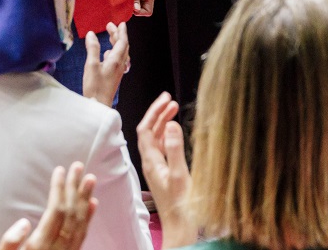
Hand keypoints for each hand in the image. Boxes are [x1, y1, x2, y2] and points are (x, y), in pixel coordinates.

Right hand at [0, 163, 97, 249]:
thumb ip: (10, 242)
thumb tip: (25, 221)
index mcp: (38, 247)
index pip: (55, 212)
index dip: (60, 189)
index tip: (60, 170)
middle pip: (71, 216)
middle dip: (75, 189)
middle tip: (79, 166)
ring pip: (80, 225)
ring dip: (85, 201)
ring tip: (90, 180)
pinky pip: (82, 238)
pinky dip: (88, 220)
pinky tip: (93, 205)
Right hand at [82, 23, 129, 107]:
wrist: (98, 105)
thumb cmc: (95, 86)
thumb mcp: (91, 65)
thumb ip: (92, 48)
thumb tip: (91, 34)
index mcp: (116, 60)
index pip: (122, 42)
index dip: (121, 32)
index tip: (120, 23)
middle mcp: (119, 65)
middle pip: (123, 47)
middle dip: (118, 35)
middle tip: (111, 26)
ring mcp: (117, 71)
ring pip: (120, 53)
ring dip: (116, 43)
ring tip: (110, 36)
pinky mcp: (113, 76)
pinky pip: (117, 60)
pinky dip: (113, 52)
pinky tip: (106, 53)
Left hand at [137, 93, 194, 248]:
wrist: (181, 229)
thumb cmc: (182, 206)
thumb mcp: (180, 175)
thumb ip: (175, 149)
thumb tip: (169, 124)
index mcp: (151, 161)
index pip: (145, 129)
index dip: (154, 111)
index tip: (166, 98)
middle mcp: (150, 163)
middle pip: (148, 131)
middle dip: (158, 113)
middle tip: (171, 100)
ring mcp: (156, 168)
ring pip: (155, 139)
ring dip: (162, 123)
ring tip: (174, 110)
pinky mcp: (163, 173)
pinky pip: (161, 148)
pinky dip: (167, 136)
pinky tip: (175, 133)